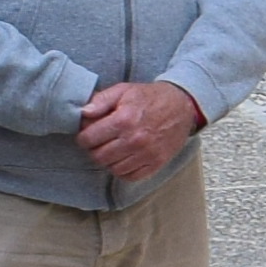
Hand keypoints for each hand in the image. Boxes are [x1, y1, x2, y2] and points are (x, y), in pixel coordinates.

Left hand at [74, 78, 199, 182]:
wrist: (182, 105)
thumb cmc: (150, 97)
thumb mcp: (123, 90)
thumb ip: (101, 100)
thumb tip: (83, 113)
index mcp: (123, 120)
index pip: (89, 139)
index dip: (83, 137)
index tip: (86, 135)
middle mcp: (134, 140)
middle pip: (99, 156)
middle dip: (93, 150)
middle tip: (98, 142)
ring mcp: (146, 154)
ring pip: (113, 168)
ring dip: (108, 160)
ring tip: (112, 149)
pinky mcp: (156, 163)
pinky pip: (130, 176)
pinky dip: (122, 170)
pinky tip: (123, 159)